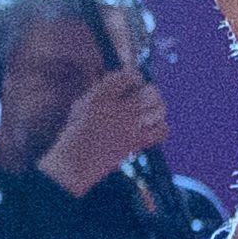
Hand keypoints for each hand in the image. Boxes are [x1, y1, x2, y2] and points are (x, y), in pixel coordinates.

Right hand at [35, 67, 168, 196]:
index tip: (132, 83)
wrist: (76, 162)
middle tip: (144, 96)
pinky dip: (160, 127)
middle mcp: (118, 108)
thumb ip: (102, 91)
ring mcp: (129, 126)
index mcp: (100, 96)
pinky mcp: (136, 142)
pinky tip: (151, 127)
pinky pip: (161, 130)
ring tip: (149, 111)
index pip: (127, 76)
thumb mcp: (82, 105)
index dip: (133, 77)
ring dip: (157, 108)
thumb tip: (124, 82)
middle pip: (150, 91)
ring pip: (159, 108)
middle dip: (150, 91)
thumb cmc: (76, 132)